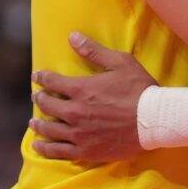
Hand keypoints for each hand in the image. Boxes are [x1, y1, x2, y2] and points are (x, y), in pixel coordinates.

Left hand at [30, 32, 156, 161]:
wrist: (154, 120)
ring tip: (33, 122)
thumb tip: (72, 36)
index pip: (52, 82)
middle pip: (48, 106)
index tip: (37, 76)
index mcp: (81, 89)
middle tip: (36, 97)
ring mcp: (79, 133)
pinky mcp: (85, 150)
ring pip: (50, 129)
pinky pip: (58, 151)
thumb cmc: (139, 89)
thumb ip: (94, 51)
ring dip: (39, 124)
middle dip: (39, 99)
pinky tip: (39, 146)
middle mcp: (75, 112)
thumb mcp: (120, 63)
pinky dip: (45, 148)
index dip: (42, 78)